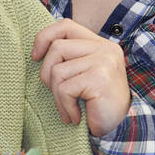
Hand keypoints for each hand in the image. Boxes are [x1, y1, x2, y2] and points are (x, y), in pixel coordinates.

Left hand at [30, 19, 131, 138]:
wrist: (119, 128)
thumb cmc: (96, 104)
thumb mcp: (81, 75)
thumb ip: (68, 59)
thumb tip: (37, 52)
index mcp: (99, 44)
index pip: (66, 25)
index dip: (44, 37)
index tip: (35, 56)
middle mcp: (104, 48)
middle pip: (57, 47)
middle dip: (47, 74)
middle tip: (58, 94)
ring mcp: (104, 61)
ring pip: (58, 71)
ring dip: (57, 96)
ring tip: (68, 109)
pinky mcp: (100, 78)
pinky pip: (65, 89)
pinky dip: (65, 107)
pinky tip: (75, 117)